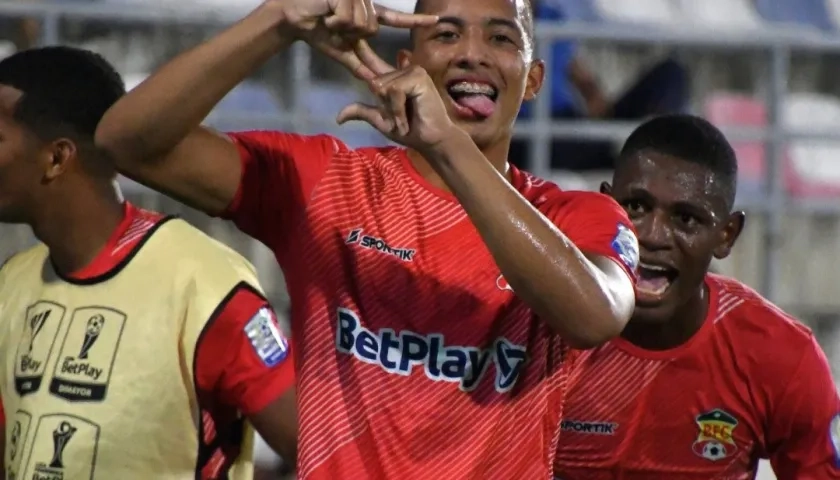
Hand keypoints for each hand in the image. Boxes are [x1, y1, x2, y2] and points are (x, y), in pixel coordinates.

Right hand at [272, 0, 436, 80]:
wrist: (293, 18)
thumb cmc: (316, 31)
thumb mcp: (341, 51)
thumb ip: (360, 66)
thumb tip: (375, 82)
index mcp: (367, 16)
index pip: (395, 19)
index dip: (415, 21)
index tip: (435, 22)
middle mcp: (364, 3)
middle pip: (372, 27)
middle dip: (351, 33)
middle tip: (333, 27)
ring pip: (363, 22)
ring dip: (342, 26)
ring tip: (329, 19)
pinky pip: (350, 17)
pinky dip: (336, 20)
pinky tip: (327, 14)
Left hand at [336, 45, 457, 153]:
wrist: (432, 140)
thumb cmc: (410, 131)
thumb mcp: (381, 121)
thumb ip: (362, 112)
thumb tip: (338, 118)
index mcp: (392, 78)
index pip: (371, 61)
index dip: (361, 49)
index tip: (350, 36)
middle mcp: (402, 69)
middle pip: (374, 83)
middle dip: (384, 107)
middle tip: (400, 118)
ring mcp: (412, 71)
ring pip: (383, 87)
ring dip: (391, 111)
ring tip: (404, 120)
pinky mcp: (418, 76)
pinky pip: (394, 91)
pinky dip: (397, 109)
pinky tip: (406, 119)